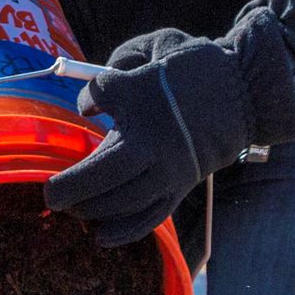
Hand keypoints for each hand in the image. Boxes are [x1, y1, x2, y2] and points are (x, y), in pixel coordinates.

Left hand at [43, 26, 294, 247]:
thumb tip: (86, 108)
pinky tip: (101, 237)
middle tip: (51, 197)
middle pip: (110, 176)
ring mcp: (174, 172)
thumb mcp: (144, 58)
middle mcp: (160, 150)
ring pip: (130, 203)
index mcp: (147, 116)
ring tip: (74, 210)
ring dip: (97, 211)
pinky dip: (127, 230)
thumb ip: (107, 84)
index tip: (58, 160)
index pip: (102, 131)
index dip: (79, 145)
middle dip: (77, 191)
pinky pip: (153, 216)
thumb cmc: (188, 71)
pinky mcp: (183, 185)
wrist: (244, 91)